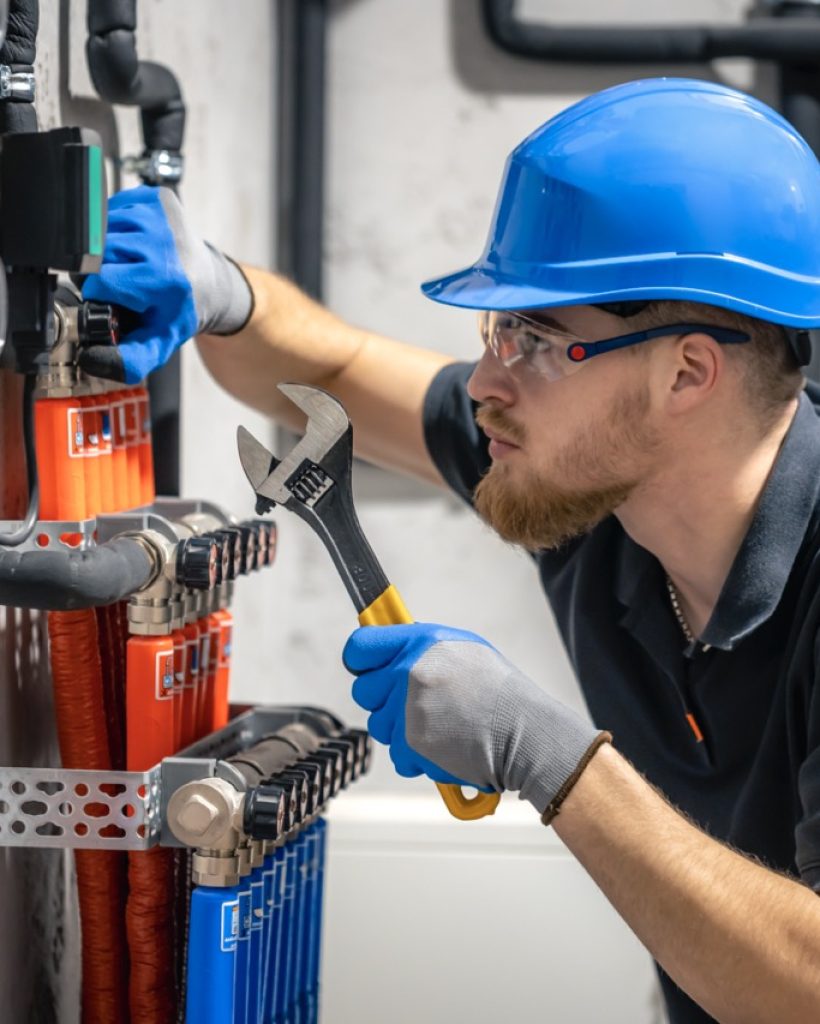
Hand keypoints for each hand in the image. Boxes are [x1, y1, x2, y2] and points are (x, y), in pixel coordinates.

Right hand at [81, 185, 252, 383]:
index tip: (110, 298)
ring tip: (128, 264)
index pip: (101, 280)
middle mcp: (164, 242)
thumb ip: (128, 360)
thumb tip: (92, 359)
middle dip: (99, 270)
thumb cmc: (180, 312)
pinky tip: (134, 244)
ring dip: (106, 248)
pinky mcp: (157, 196)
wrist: (211, 284)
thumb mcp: (158, 343)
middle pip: (98, 253)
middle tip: (121, 283)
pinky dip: (115, 227)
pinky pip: (114, 208)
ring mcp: (160, 214)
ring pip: (102, 228)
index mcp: (164, 279)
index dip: (97, 292)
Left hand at [344, 623, 609, 816]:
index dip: (362, 661)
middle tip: (416, 705)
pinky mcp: (410, 743)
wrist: (526, 733)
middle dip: (383, 701)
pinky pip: (395, 754)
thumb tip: (391, 652)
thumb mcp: (463, 650)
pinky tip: (443, 746)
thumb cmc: (501, 693)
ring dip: (400, 731)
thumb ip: (422, 650)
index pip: (360, 647)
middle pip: (363, 691)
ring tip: (439, 726)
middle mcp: (408, 671)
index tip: (369, 669)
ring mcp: (407, 708)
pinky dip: (414, 757)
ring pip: (378, 725)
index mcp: (420, 642)